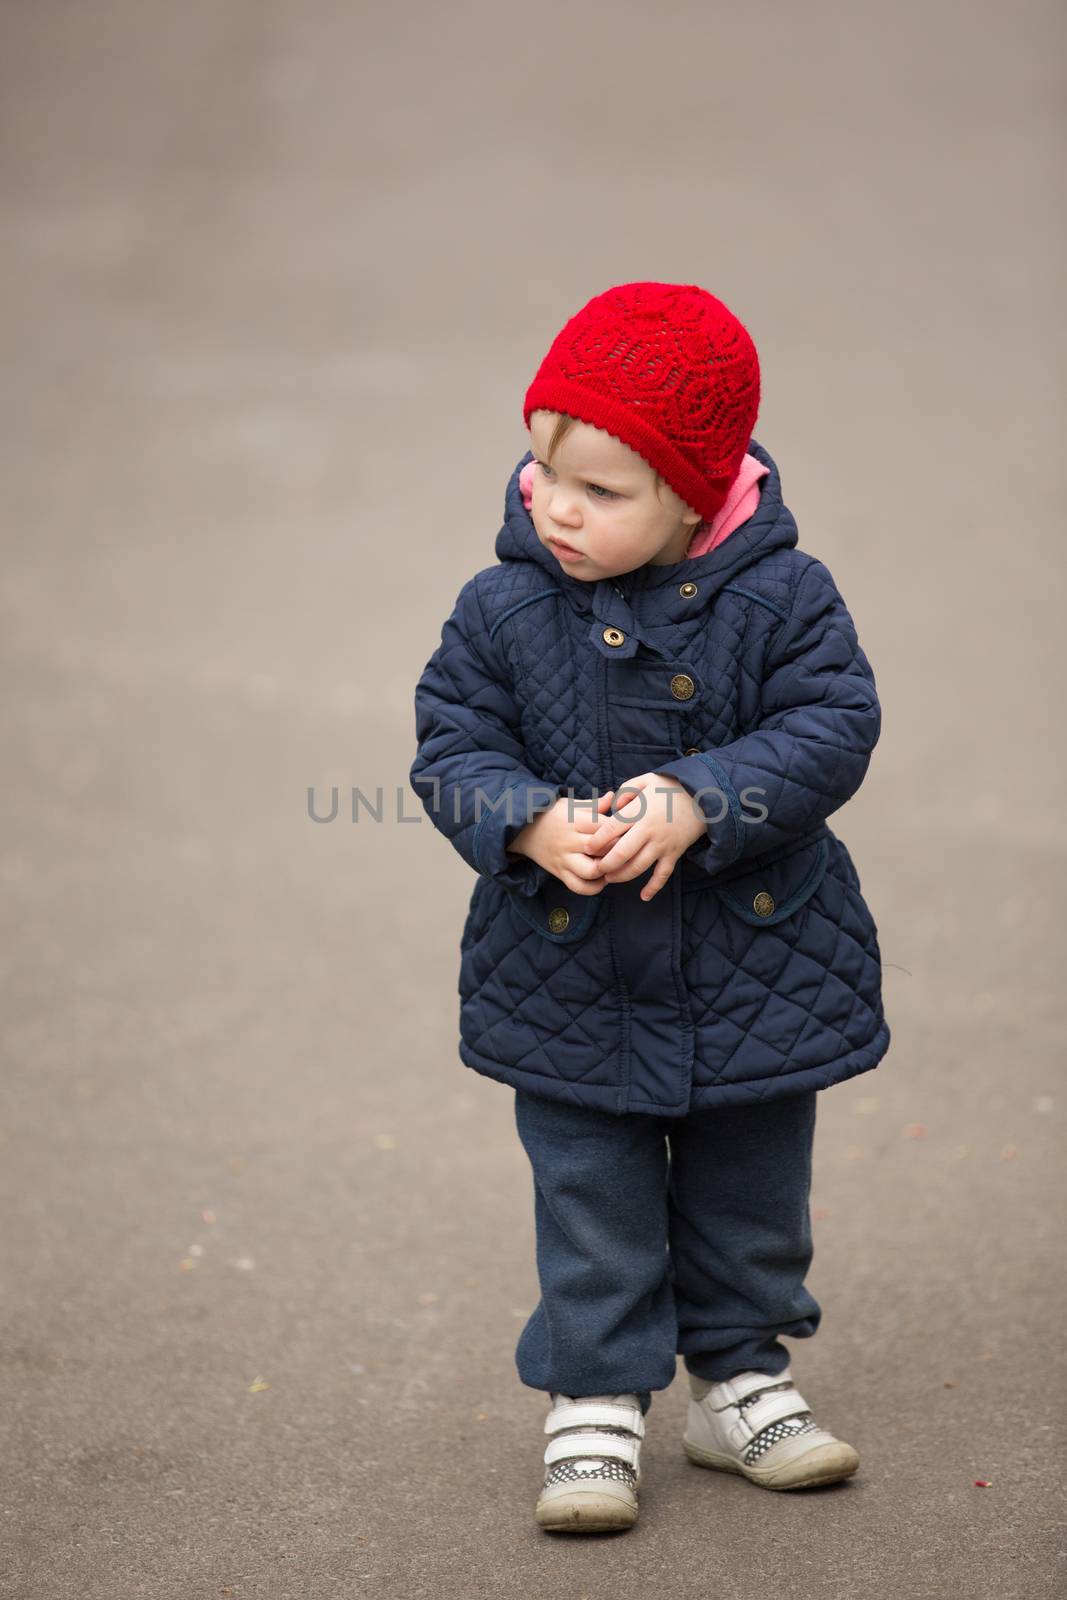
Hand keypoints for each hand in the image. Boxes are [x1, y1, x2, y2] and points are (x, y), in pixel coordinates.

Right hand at [506, 790, 619, 895]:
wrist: (522, 830)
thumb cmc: (551, 814)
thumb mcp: (571, 804)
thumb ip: (594, 804)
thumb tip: (613, 797)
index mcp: (574, 821)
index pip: (604, 826)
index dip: (618, 830)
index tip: (625, 831)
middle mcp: (570, 841)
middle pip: (602, 849)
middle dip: (617, 850)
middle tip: (624, 849)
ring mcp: (564, 859)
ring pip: (591, 871)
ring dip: (607, 871)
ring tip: (612, 866)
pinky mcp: (559, 872)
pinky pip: (578, 886)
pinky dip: (593, 887)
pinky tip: (601, 879)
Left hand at [582, 772, 706, 901]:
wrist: (703, 796)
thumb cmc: (670, 787)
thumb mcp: (646, 780)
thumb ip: (625, 792)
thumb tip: (612, 807)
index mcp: (639, 812)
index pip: (611, 829)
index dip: (596, 841)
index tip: (587, 848)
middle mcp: (649, 831)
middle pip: (622, 853)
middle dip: (605, 865)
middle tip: (595, 869)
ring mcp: (662, 844)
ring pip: (638, 867)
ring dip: (622, 876)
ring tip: (610, 878)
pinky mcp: (674, 853)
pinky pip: (663, 874)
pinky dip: (654, 887)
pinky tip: (644, 896)